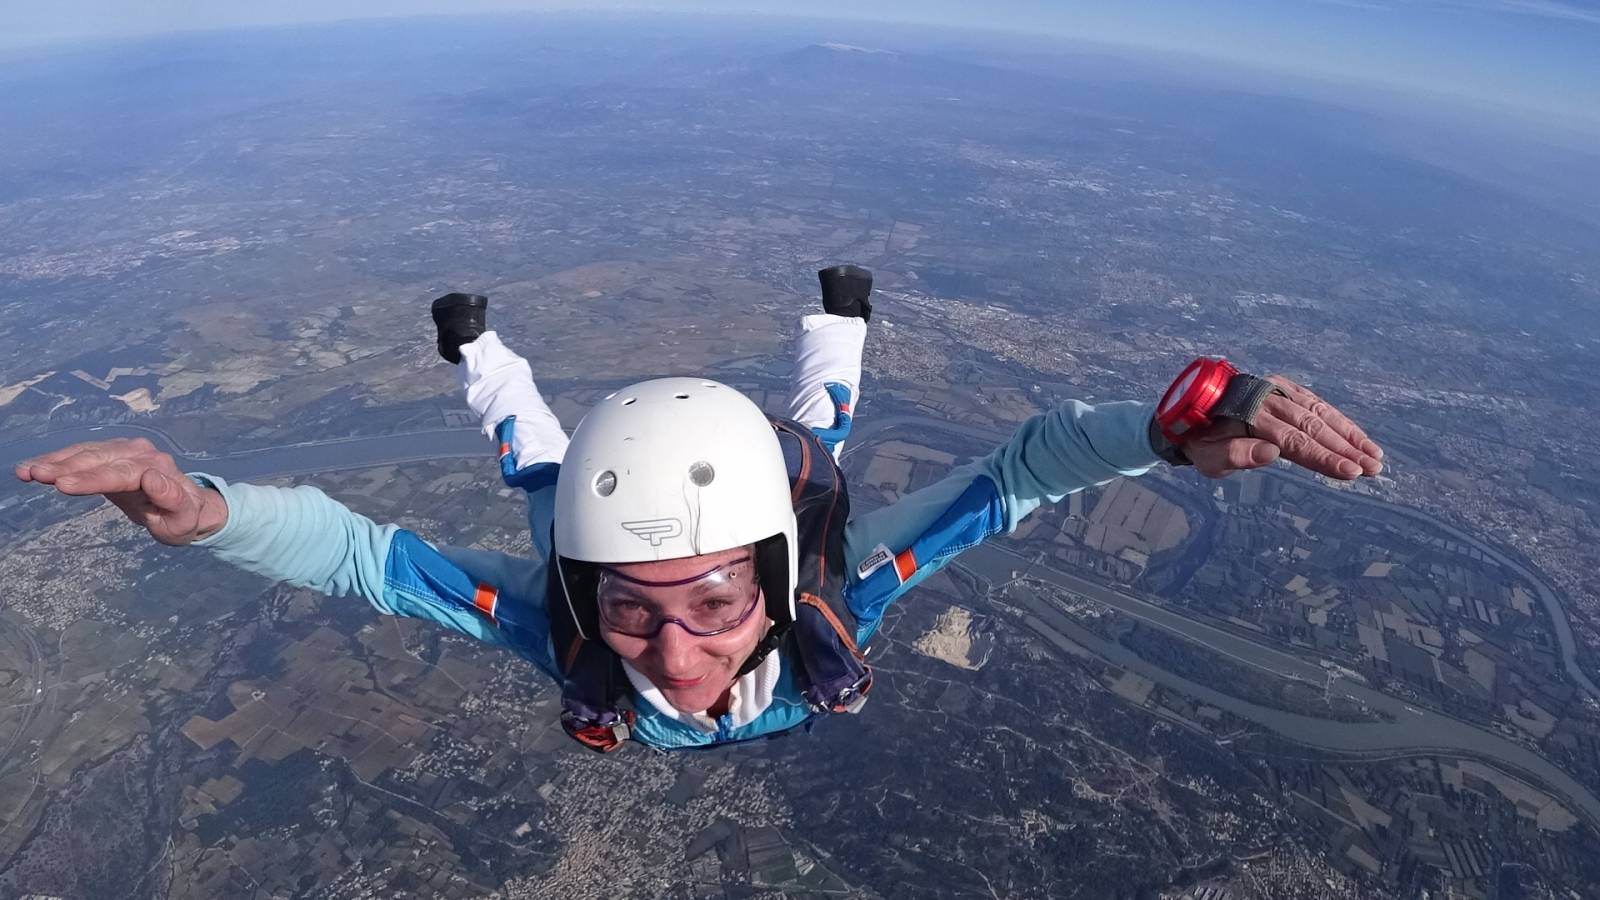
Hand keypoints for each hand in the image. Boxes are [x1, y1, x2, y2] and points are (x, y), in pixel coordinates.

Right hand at [13, 438, 227, 544]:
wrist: (188, 506)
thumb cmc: (183, 519)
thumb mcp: (183, 520)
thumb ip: (172, 500)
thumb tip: (151, 477)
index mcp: (159, 470)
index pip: (122, 473)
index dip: (92, 478)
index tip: (63, 485)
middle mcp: (141, 454)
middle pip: (100, 459)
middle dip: (66, 467)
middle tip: (35, 475)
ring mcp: (125, 450)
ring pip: (87, 453)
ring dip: (55, 461)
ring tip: (26, 472)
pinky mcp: (110, 453)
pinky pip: (81, 455)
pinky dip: (57, 460)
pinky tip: (32, 467)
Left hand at [1183, 376, 1383, 480]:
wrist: (1186, 412)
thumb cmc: (1198, 442)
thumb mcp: (1207, 457)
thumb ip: (1236, 455)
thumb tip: (1272, 454)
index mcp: (1250, 415)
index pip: (1295, 440)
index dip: (1325, 457)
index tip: (1352, 472)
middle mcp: (1267, 397)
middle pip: (1314, 426)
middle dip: (1347, 449)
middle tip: (1374, 468)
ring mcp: (1277, 390)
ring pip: (1321, 412)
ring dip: (1350, 434)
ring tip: (1375, 456)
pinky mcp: (1283, 389)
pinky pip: (1316, 404)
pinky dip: (1339, 420)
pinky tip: (1357, 436)